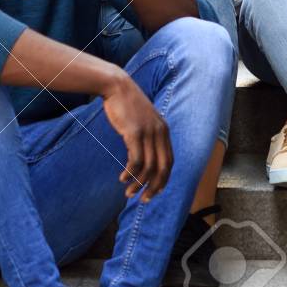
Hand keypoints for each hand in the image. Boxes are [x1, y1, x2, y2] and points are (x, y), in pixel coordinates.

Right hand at [100, 73, 171, 202]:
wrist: (117, 86)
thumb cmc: (127, 105)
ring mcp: (148, 132)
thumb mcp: (143, 120)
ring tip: (128, 193)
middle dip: (154, 187)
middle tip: (144, 200)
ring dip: (138, 183)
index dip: (164, 179)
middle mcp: (160, 132)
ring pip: (148, 167)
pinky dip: (131, 173)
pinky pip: (136, 160)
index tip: (155, 192)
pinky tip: (123, 179)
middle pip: (163, 167)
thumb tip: (144, 154)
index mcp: (164, 130)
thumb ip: (148, 134)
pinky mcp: (134, 133)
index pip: (169, 161)